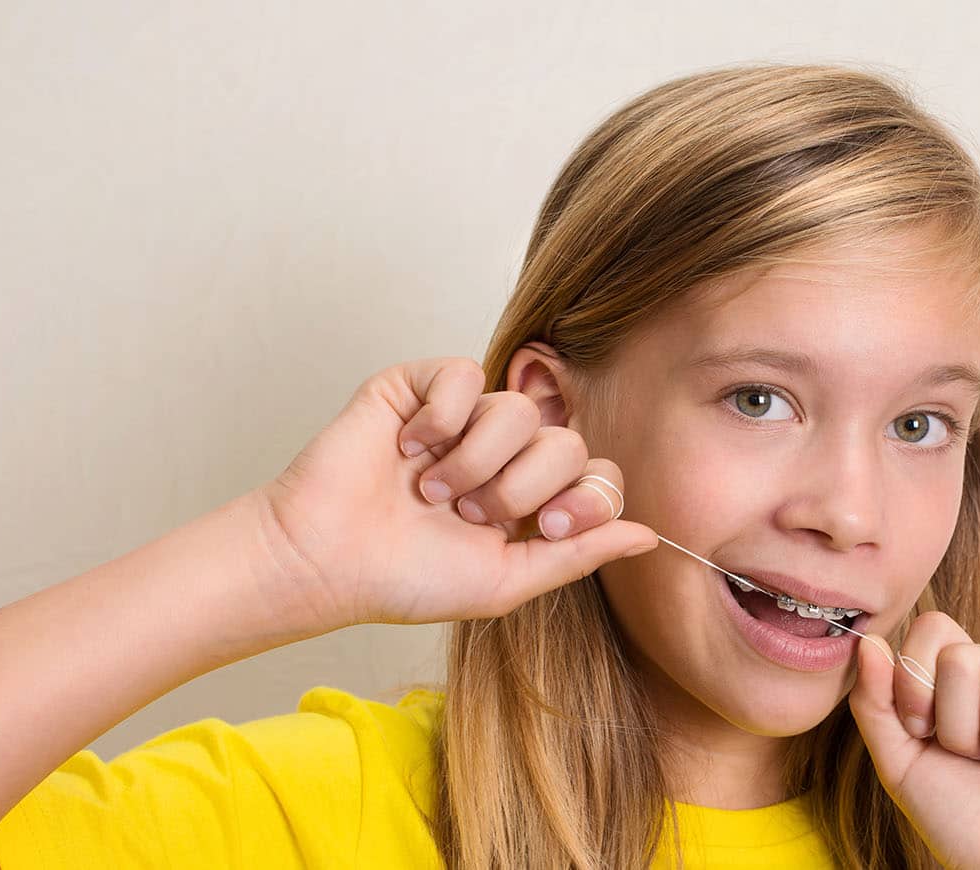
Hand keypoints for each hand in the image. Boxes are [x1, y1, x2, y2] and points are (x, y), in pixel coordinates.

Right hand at [257, 357, 657, 631]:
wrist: (326, 559)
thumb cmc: (406, 579)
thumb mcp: (507, 581)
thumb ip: (579, 555)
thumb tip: (653, 538)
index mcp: (529, 498)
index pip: (596, 471)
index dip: (584, 496)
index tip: (542, 529)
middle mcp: (503, 452)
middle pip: (565, 439)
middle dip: (522, 487)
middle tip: (471, 514)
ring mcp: (463, 417)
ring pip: (519, 408)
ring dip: (477, 459)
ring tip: (433, 491)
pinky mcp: (420, 386)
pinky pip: (467, 374)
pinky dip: (444, 417)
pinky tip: (410, 448)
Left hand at [849, 611, 979, 868]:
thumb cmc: (964, 822)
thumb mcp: (901, 763)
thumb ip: (876, 703)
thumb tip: (871, 644)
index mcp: (966, 681)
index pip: (934, 630)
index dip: (918, 683)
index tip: (925, 733)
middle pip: (962, 655)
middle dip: (957, 725)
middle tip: (979, 761)